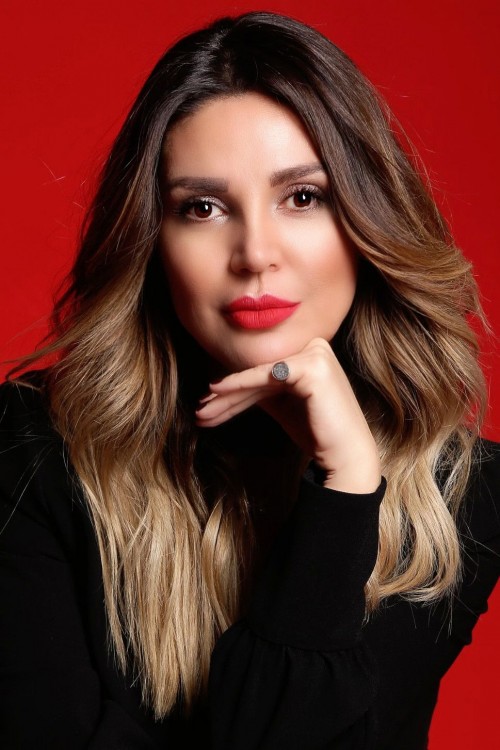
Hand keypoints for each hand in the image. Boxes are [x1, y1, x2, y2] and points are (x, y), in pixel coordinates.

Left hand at [196, 338, 380, 493]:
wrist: (345, 454)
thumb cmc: (317, 431)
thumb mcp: (283, 405)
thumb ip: (261, 389)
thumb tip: (223, 384)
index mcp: (312, 352)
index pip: (265, 372)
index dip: (235, 390)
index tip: (208, 405)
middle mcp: (317, 346)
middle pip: (261, 375)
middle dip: (227, 396)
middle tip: (200, 410)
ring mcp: (317, 353)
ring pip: (260, 376)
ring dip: (227, 396)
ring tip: (202, 410)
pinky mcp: (313, 366)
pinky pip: (267, 376)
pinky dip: (240, 384)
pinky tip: (216, 391)